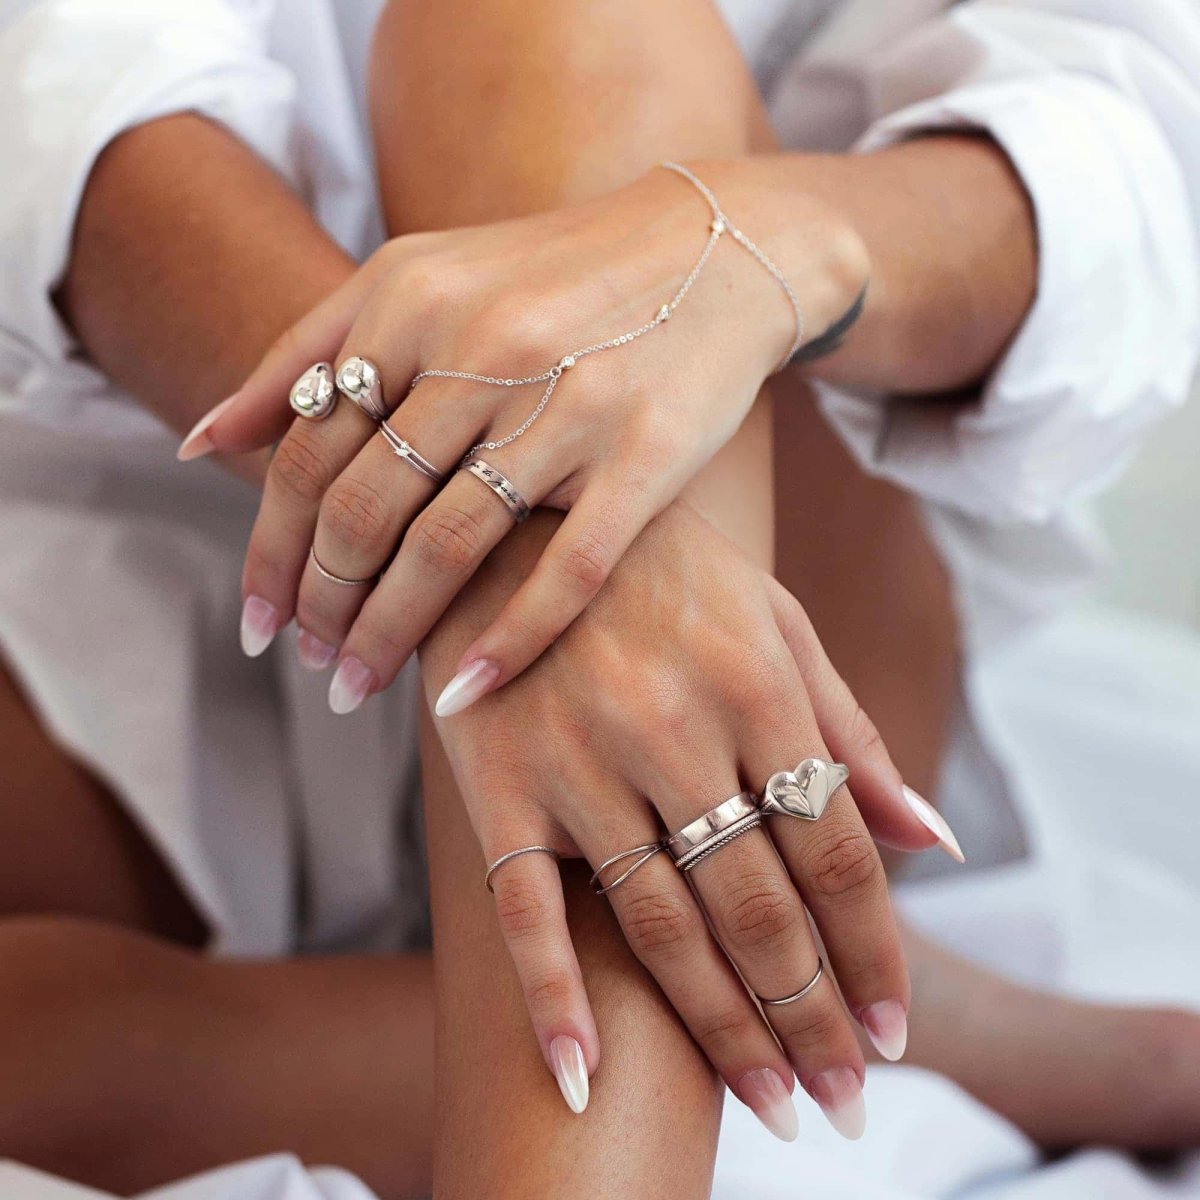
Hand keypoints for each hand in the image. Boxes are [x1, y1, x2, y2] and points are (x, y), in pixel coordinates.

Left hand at [179, 163, 864, 709]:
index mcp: (413, 300)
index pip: (305, 452)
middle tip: (312, 663)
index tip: (259, 623)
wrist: (714, 252)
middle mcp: (484, 349)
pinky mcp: (645, 458)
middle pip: (364, 507)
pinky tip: (463, 692)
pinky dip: (509, 641)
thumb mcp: (418, 278)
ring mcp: (568, 406)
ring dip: (388, 634)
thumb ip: (306, 351)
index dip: (271, 549)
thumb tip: (202, 443)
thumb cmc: (551, 279)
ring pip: (448, 547)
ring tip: (359, 687)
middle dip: (322, 602)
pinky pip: (566, 571)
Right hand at [422, 500, 938, 1137]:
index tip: (892, 1036)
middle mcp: (673, 729)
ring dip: (720, 1031)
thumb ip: (849, 729)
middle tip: (843, 1105)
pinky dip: (551, 996)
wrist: (524, 513)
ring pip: (661, 926)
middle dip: (810, 1020)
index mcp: (756, 683)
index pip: (836, 852)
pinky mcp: (497, 783)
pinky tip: (583, 1079)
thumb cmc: (667, 573)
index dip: (872, 955)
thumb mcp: (776, 619)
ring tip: (772, 1108)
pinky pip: (522, 907)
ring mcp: (578, 761)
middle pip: (759, 907)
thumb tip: (932, 841)